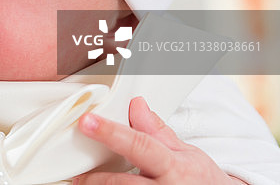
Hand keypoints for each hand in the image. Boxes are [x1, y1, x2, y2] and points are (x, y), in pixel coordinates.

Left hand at [74, 96, 245, 183]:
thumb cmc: (204, 182)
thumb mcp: (188, 154)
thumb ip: (157, 132)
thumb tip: (136, 106)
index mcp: (174, 167)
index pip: (139, 145)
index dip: (111, 133)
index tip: (88, 122)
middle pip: (122, 182)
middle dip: (97, 178)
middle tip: (79, 174)